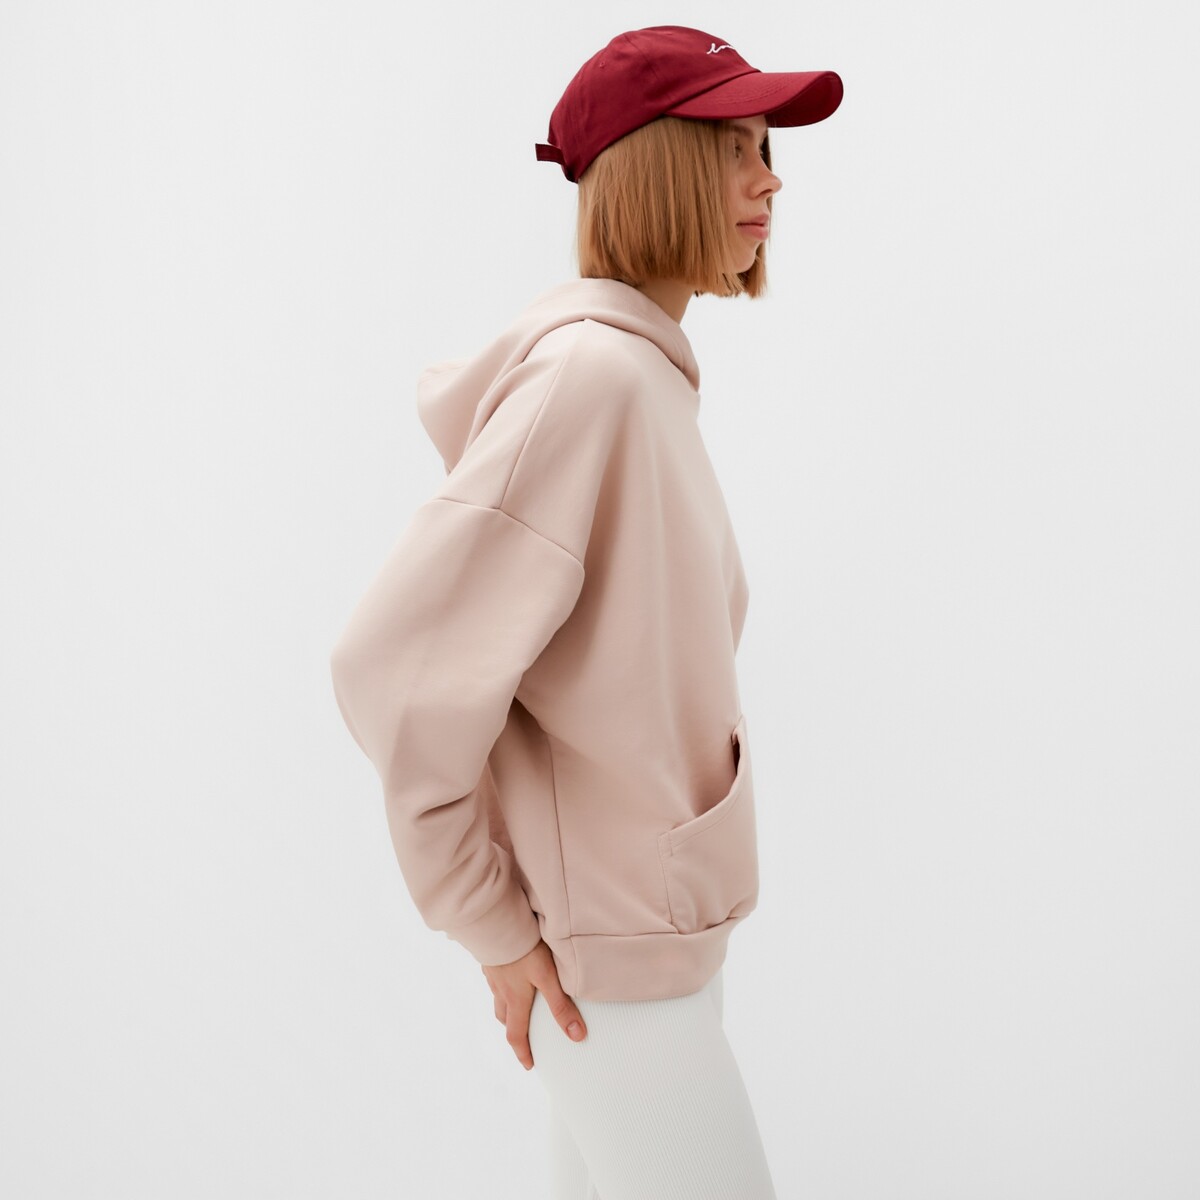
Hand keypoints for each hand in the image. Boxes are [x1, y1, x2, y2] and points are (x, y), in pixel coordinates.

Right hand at [481, 939, 587, 1069]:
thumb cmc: (524, 950)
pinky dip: (501, 982)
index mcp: (515, 1000)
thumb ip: (561, 1006)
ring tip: (515, 1003)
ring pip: (497, 997)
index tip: (528, 1064)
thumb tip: (577, 1036)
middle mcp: (500, 990)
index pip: (517, 1034)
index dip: (523, 1052)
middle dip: (513, 1029)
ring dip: (506, 1005)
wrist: (497, 922)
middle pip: (504, 1017)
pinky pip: (494, 977)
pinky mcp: (489, 957)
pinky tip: (508, 971)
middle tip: (522, 1035)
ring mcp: (493, 973)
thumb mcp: (548, 978)